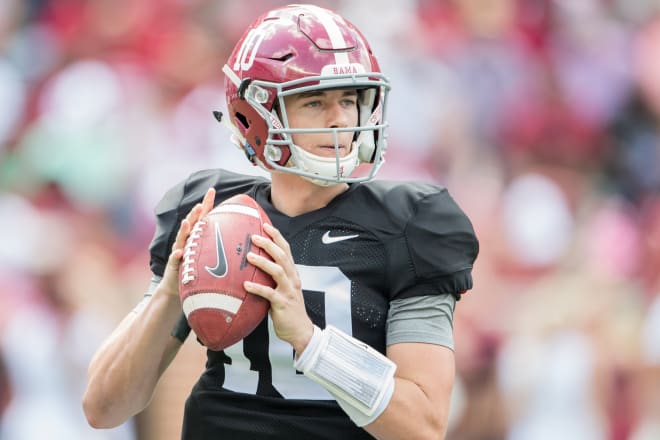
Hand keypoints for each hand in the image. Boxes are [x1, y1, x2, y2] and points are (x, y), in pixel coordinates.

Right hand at [159, 187, 215, 298]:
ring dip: (184, 230)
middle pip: (191, 224)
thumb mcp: (209, 254)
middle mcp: (186, 241)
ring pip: (181, 238)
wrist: (177, 286)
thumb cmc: (196, 269)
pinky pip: (175, 259)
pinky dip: (177, 255)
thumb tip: (241, 235)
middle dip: (194, 214)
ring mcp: (178, 251)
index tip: (212, 190)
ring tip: (187, 221)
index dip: (206, 203)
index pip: (202, 217)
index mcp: (196, 236)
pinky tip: (179, 252)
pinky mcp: (174, 265)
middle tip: (200, 204)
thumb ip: (220, 243)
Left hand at [244, 223, 313, 352]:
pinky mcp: (283, 303)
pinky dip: (257, 288)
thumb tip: (254, 267)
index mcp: (292, 273)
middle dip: (269, 244)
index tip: (265, 225)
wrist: (300, 330)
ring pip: (278, 271)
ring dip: (263, 262)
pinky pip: (269, 293)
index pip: (286, 250)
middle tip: (254, 237)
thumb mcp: (283, 289)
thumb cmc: (288, 309)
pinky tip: (245, 285)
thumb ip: (273, 278)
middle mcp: (292, 279)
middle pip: (282, 256)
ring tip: (249, 257)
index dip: (276, 237)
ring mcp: (288, 291)